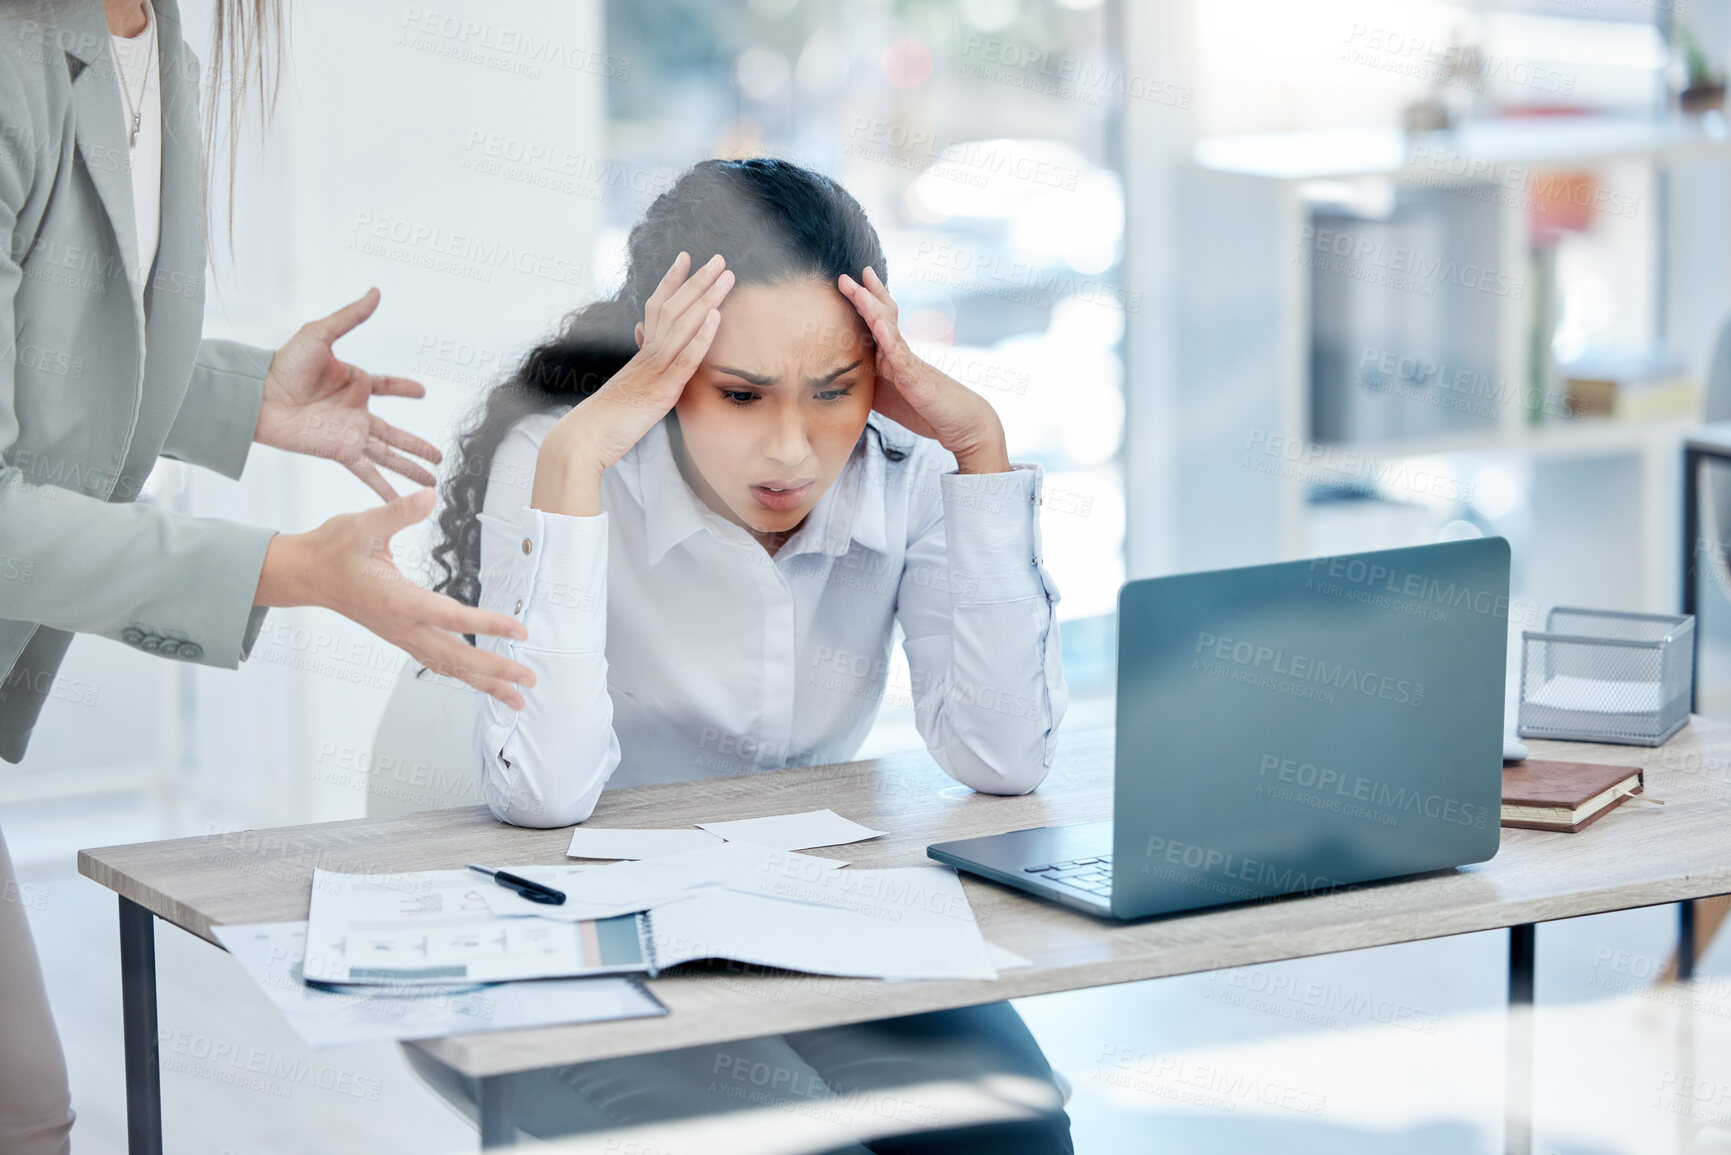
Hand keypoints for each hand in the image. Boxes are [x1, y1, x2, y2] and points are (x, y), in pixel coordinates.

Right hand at [255, 488, 537, 709]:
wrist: (305, 574)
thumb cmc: (333, 550)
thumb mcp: (362, 524)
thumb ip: (397, 513)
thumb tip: (427, 497)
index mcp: (397, 600)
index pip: (450, 616)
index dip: (487, 624)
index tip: (519, 631)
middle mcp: (402, 625)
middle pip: (455, 656)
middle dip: (495, 670)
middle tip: (529, 680)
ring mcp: (402, 636)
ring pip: (448, 666)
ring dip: (484, 682)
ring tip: (517, 699)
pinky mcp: (402, 637)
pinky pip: (438, 663)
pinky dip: (465, 675)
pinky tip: (484, 682)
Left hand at [256, 288, 443, 501]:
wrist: (258, 396)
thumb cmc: (282, 364)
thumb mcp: (321, 334)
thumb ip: (351, 317)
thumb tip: (376, 292)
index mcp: (354, 383)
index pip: (387, 387)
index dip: (404, 388)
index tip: (421, 392)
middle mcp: (355, 412)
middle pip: (397, 433)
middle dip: (418, 445)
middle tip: (440, 455)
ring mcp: (350, 435)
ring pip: (390, 455)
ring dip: (411, 468)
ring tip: (432, 482)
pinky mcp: (340, 452)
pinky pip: (368, 472)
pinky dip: (384, 488)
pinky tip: (398, 503)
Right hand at [531, 252, 734, 515]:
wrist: (584, 439)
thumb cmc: (605, 420)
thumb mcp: (628, 389)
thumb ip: (640, 367)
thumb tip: (642, 344)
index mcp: (641, 354)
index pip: (657, 307)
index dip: (672, 281)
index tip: (685, 258)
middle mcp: (647, 354)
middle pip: (674, 307)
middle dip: (697, 280)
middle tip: (718, 257)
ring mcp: (654, 370)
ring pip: (682, 324)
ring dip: (707, 297)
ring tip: (726, 275)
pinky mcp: (661, 390)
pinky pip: (684, 358)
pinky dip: (702, 336)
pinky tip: (717, 316)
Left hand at [838, 266, 1010, 473]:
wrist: (961, 423)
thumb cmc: (925, 409)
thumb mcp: (887, 396)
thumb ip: (869, 384)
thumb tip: (842, 382)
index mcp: (893, 355)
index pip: (878, 321)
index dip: (865, 300)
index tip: (850, 281)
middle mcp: (901, 353)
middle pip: (882, 316)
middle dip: (864, 296)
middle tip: (845, 277)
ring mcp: (909, 363)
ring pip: (889, 331)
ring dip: (872, 310)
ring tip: (858, 291)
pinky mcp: (915, 379)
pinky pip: (900, 357)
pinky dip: (888, 340)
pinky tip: (878, 326)